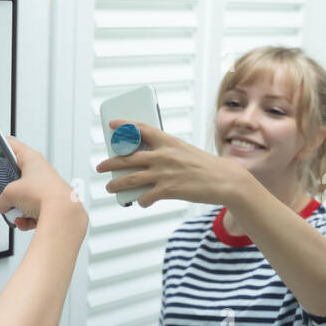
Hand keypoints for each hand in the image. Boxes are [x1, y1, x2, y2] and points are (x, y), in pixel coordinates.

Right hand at [0, 136, 79, 231]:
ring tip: (10, 210)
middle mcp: (41, 171)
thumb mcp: (10, 194)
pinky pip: (32, 211)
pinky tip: (21, 221)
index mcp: (32, 158)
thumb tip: (1, 206)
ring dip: (14, 205)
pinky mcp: (50, 204)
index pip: (11, 145)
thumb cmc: (43, 193)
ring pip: (24, 196)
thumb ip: (0, 199)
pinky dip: (25, 217)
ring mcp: (46, 188)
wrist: (62, 213)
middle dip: (5, 186)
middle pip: (16, 175)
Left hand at [95, 120, 248, 208]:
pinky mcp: (169, 190)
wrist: (225, 180)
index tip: (112, 124)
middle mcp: (163, 155)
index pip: (141, 129)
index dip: (124, 125)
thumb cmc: (204, 166)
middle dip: (110, 163)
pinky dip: (141, 201)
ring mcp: (165, 173)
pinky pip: (145, 197)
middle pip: (128, 157)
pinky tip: (140, 201)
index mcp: (168, 141)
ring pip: (131, 179)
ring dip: (116, 184)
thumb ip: (164, 153)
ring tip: (109, 187)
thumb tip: (144, 162)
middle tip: (100, 167)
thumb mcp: (184, 151)